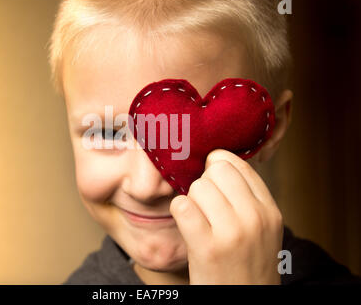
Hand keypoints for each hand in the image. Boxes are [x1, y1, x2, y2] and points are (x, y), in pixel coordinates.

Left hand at [169, 149, 283, 283]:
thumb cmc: (245, 264)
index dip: (218, 168)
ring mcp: (233, 232)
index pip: (238, 163)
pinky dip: (179, 213)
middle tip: (206, 206)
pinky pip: (182, 206)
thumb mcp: (261, 229)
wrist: (243, 302)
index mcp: (270, 210)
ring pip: (197, 187)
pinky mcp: (207, 247)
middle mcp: (256, 217)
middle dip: (205, 183)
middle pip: (216, 169)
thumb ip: (246, 196)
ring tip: (200, 221)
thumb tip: (215, 161)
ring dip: (192, 201)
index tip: (213, 184)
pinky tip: (188, 227)